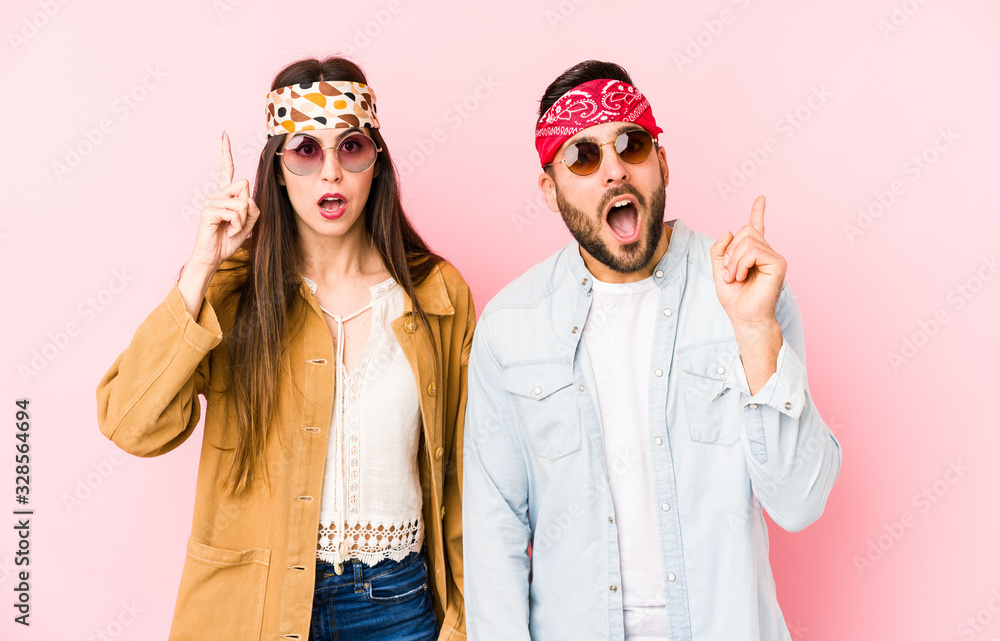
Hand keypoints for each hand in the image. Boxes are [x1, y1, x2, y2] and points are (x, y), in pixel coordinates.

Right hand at [187, 131, 260, 272]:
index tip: (224, 135)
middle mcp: (217, 193)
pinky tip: (227, 230)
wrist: (214, 256)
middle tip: (238, 221)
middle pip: (245, 185)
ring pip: (242, 201)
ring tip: (232, 227)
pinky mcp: (210, 210)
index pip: (228, 169)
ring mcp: (212, 200)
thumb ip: (253, 208)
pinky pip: (235, 212)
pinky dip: (237, 224)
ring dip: (243, 219)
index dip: (226, 153)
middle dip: (248, 206)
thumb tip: (248, 198)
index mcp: (226, 194)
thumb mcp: (249, 223)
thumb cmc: (229, 239)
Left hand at [709, 195, 786, 327]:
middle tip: (731, 275)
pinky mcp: (778, 263)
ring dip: (734, 261)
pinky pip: (753, 251)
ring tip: (736, 278)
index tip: (761, 198)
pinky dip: (741, 264)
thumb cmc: (735, 298)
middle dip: (730, 252)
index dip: (758, 211)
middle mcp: (766, 252)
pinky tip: (743, 277)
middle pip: (745, 231)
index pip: (757, 227)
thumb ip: (719, 250)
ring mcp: (774, 257)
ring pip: (747, 241)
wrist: (744, 317)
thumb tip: (730, 231)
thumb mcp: (719, 270)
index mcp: (754, 253)